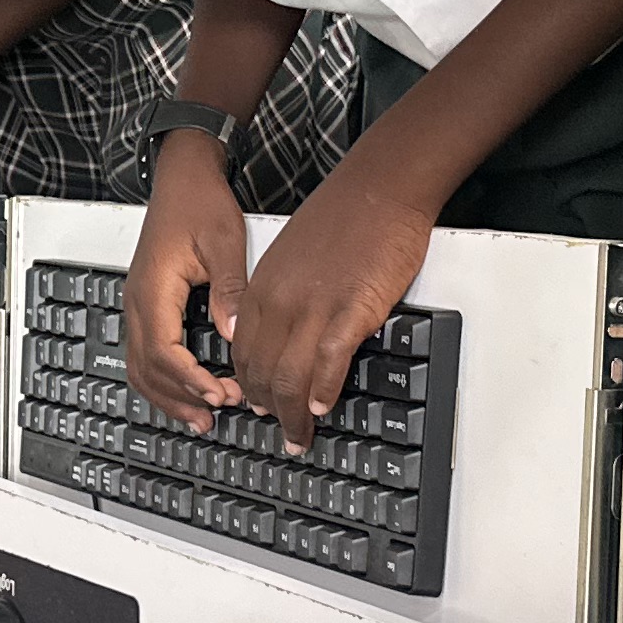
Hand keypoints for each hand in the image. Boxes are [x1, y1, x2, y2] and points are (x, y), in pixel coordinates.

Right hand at [124, 141, 251, 428]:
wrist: (182, 178)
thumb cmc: (199, 202)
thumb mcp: (224, 240)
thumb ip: (228, 288)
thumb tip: (233, 332)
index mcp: (153, 290)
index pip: (162, 351)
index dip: (190, 380)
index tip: (220, 394)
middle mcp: (138, 302)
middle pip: (145, 369)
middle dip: (180, 397)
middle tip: (217, 414)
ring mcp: (138, 306)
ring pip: (140, 368)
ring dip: (169, 395)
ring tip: (203, 417)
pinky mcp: (147, 306)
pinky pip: (146, 355)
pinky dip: (165, 380)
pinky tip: (190, 390)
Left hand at [225, 174, 434, 450]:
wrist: (379, 187)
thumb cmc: (343, 218)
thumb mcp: (291, 258)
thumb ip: (282, 296)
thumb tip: (288, 334)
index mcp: (262, 289)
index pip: (243, 352)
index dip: (249, 387)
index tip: (259, 407)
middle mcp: (279, 301)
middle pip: (261, 372)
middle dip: (270, 410)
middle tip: (283, 432)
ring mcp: (312, 307)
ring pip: (290, 376)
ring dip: (294, 414)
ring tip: (301, 435)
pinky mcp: (349, 309)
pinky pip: (328, 362)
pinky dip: (324, 390)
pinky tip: (324, 406)